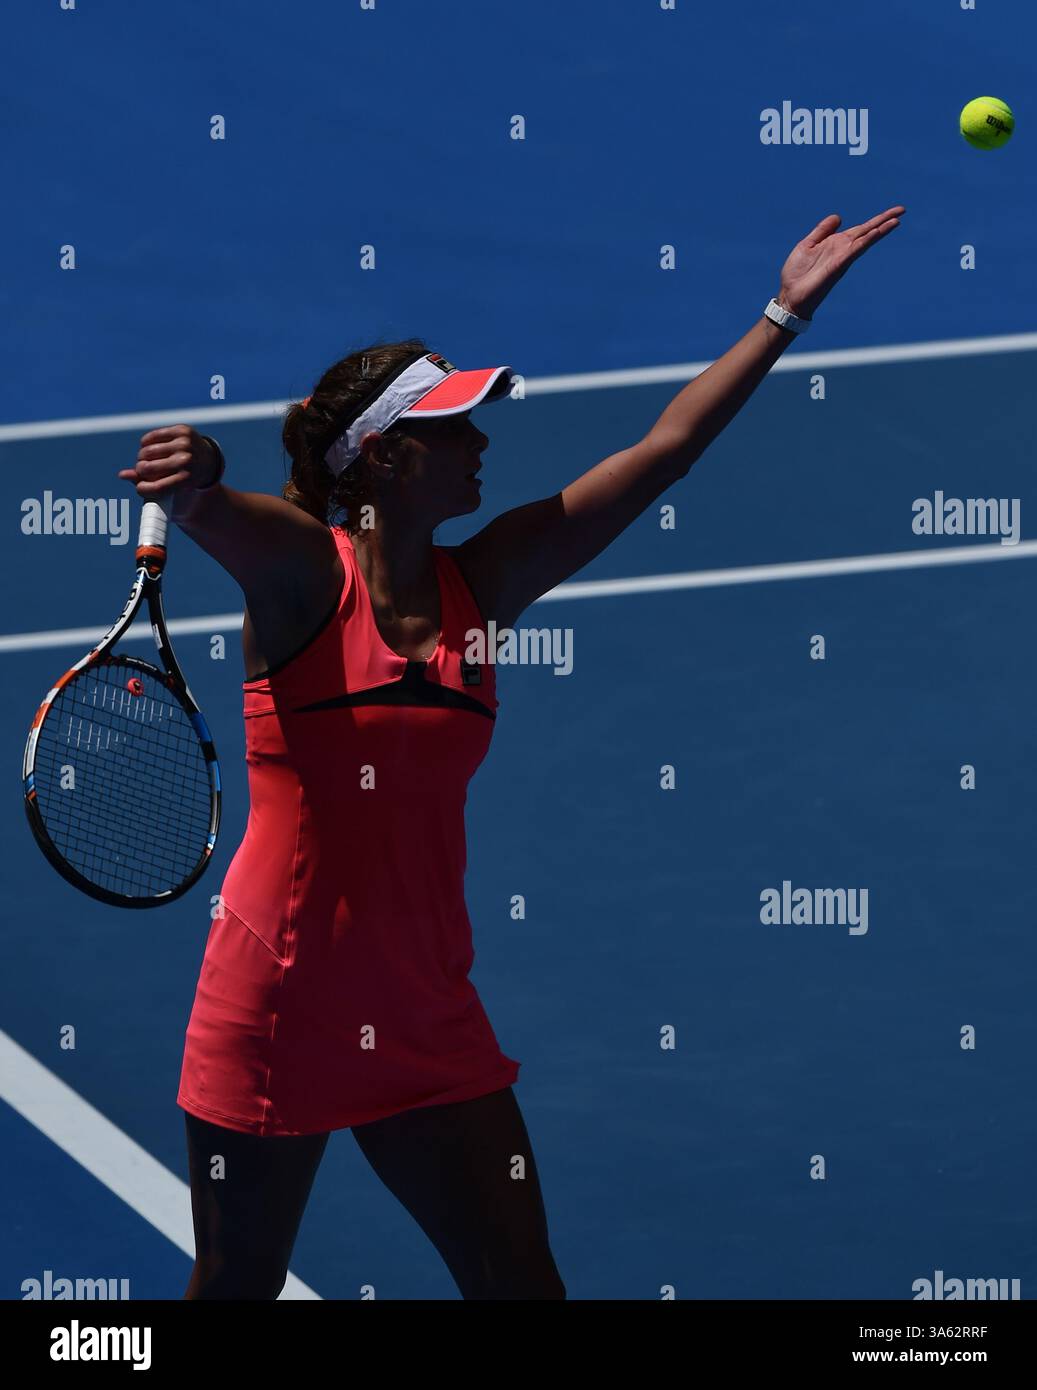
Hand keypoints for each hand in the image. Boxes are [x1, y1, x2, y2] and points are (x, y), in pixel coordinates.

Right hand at [118, 425, 220, 501]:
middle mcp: (186, 461)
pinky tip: (151, 448)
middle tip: (144, 471)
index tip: (140, 487)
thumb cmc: (186, 479)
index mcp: (186, 480)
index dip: (143, 489)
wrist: (208, 461)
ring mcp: (184, 444)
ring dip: (142, 457)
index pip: (157, 488)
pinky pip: (150, 437)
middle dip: (141, 471)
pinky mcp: (181, 431)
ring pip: (146, 452)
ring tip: (148, 460)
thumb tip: (122, 474)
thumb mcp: (173, 488)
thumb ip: (148, 484)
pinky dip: (145, 444)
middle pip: (147, 469)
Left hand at [777, 205, 905, 319]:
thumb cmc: (797, 274)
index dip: (877, 220)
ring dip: (880, 230)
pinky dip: (866, 241)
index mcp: (837, 243)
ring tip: (896, 220)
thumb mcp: (807, 245)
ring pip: (865, 240)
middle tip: (903, 210)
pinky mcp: (838, 266)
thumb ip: (822, 231)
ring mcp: (842, 258)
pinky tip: (875, 232)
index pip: (861, 229)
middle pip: (868, 232)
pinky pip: (854, 250)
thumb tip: (838, 217)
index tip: (894, 212)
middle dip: (885, 221)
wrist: (790, 296)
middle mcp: (843, 250)